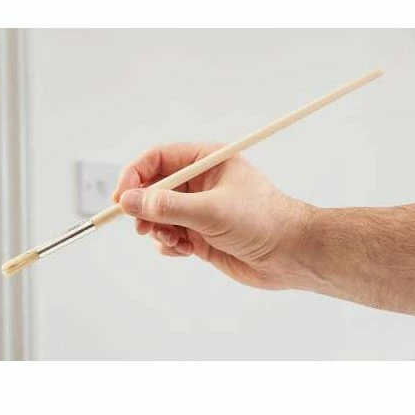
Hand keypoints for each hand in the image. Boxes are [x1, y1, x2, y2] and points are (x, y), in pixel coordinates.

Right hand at [111, 143, 312, 289]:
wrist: (292, 255)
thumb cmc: (264, 221)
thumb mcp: (211, 210)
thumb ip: (168, 206)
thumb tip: (130, 201)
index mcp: (207, 161)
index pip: (158, 159)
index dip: (135, 175)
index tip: (122, 197)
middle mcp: (201, 183)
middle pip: (153, 188)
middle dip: (144, 207)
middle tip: (141, 225)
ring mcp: (200, 210)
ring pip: (159, 215)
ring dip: (157, 229)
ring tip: (173, 240)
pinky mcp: (202, 235)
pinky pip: (171, 236)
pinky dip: (169, 245)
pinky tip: (183, 250)